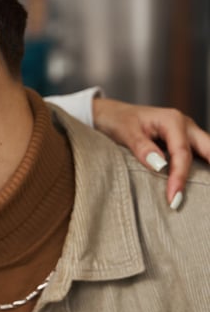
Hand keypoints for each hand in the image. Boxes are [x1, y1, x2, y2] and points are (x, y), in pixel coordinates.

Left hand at [93, 98, 209, 208]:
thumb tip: (160, 166)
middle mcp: (184, 126)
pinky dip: (201, 168)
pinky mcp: (182, 141)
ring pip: (206, 152)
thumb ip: (142, 148)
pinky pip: (197, 155)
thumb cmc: (118, 120)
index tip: (173, 198)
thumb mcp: (125, 132)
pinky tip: (198, 184)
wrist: (111, 113)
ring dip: (206, 171)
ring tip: (204, 193)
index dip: (179, 177)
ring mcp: (186, 133)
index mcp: (172, 121)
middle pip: (207, 150)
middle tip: (206, 197)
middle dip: (208, 174)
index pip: (182, 153)